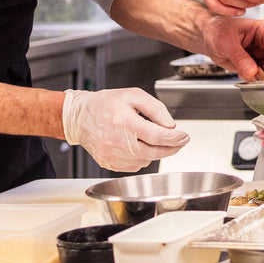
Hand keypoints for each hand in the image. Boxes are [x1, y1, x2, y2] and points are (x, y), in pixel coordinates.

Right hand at [62, 88, 189, 170]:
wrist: (79, 117)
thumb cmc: (105, 104)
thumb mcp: (134, 96)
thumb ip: (156, 109)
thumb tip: (170, 125)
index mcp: (125, 123)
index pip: (158, 136)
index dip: (175, 138)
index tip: (185, 137)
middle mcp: (118, 142)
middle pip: (154, 152)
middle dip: (171, 148)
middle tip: (179, 142)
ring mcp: (112, 155)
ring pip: (145, 161)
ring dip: (156, 153)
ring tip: (155, 140)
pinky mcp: (108, 163)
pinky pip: (133, 166)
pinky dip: (142, 158)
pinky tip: (139, 146)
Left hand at [198, 11, 263, 81]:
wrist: (210, 37)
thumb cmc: (218, 31)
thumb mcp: (226, 43)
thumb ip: (240, 58)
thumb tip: (252, 72)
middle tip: (254, 78)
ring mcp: (263, 53)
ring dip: (258, 76)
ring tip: (241, 71)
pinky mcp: (258, 63)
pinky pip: (261, 76)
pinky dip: (252, 78)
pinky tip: (241, 71)